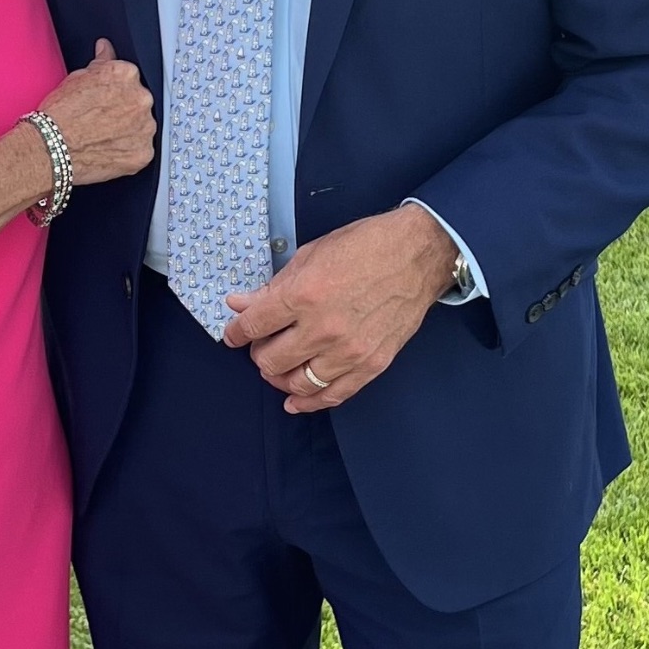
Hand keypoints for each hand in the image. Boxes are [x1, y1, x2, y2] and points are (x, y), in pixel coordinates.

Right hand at [38, 40, 155, 186]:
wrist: (52, 146)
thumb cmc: (60, 114)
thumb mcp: (77, 77)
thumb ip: (101, 61)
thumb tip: (106, 49)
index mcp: (127, 75)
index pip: (130, 78)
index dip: (117, 90)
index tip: (108, 99)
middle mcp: (141, 98)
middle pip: (139, 101)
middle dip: (125, 109)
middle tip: (103, 118)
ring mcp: (145, 127)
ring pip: (143, 126)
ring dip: (130, 130)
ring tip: (104, 136)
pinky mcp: (143, 153)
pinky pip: (141, 150)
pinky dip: (129, 151)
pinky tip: (109, 149)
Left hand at [222, 203, 456, 412]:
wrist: (416, 255)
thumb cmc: (365, 246)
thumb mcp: (310, 255)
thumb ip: (273, 286)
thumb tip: (240, 303)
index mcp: (303, 294)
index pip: (253, 326)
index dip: (236, 332)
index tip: (233, 334)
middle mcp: (323, 328)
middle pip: (270, 360)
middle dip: (258, 353)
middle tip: (262, 344)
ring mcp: (348, 351)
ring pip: (297, 383)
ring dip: (280, 377)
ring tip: (278, 367)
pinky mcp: (371, 365)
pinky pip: (333, 395)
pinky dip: (310, 402)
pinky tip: (296, 400)